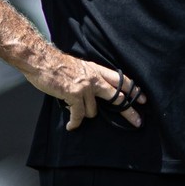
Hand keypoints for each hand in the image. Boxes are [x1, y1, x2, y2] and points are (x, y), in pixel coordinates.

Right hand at [26, 52, 146, 131]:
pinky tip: (72, 126)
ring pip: (93, 111)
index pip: (120, 79)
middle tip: (137, 121)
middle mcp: (94, 78)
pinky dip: (75, 122)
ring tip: (74, 113)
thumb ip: (87, 76)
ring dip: (84, 114)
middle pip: (117, 97)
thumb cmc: (54, 63)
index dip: (132, 90)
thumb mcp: (77, 66)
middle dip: (128, 111)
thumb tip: (91, 89)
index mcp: (95, 69)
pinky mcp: (74, 95)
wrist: (41, 59)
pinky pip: (78, 115)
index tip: (143, 99)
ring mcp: (85, 87)